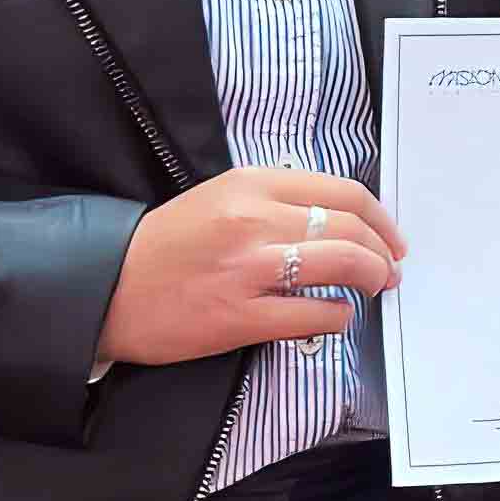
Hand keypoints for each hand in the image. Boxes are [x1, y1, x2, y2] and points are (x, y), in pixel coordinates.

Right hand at [109, 162, 398, 366]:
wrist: (109, 287)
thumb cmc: (167, 245)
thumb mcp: (220, 199)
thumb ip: (276, 201)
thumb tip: (338, 220)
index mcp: (250, 184)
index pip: (343, 192)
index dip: (380, 218)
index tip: (390, 238)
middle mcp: (253, 220)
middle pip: (350, 227)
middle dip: (383, 252)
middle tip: (389, 269)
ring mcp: (247, 269)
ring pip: (342, 264)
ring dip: (371, 278)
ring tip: (373, 289)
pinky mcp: (239, 316)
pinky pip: (313, 314)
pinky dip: (337, 316)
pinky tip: (334, 316)